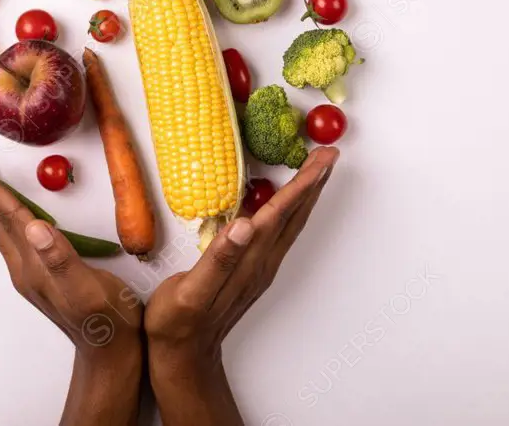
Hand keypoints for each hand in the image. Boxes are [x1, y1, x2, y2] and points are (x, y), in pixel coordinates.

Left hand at [0, 149, 141, 425]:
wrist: (109, 351)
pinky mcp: (38, 274)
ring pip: (0, 226)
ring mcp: (29, 271)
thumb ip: (61, 259)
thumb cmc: (106, 319)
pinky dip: (2, 212)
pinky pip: (12, 234)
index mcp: (33, 264)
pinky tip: (5, 209)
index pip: (7, 215)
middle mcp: (24, 266)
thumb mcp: (88, 288)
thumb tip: (37, 228)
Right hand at [144, 146, 339, 425]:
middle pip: (294, 215)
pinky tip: (283, 204)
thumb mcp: (192, 290)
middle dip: (313, 183)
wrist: (184, 354)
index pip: (280, 214)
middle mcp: (261, 261)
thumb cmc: (179, 322)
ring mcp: (259, 267)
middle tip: (329, 154)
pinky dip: (288, 211)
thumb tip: (244, 225)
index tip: (321, 159)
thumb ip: (219, 258)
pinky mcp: (251, 271)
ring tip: (315, 172)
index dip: (301, 184)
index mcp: (249, 259)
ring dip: (305, 196)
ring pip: (289, 224)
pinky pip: (277, 233)